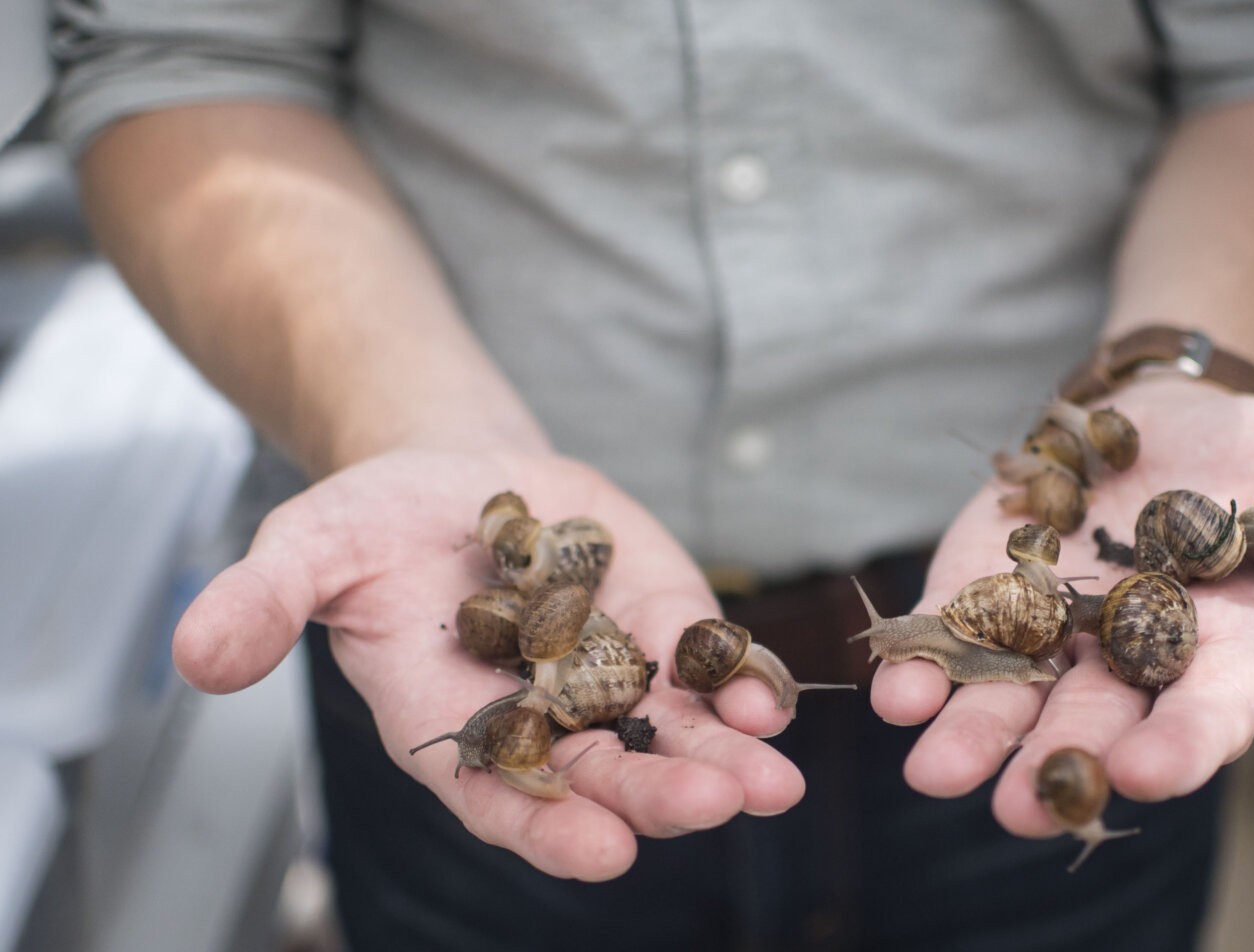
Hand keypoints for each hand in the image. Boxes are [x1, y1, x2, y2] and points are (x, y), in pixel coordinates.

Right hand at [171, 447, 803, 879]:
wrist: (453, 475)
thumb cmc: (374, 525)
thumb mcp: (308, 548)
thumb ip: (264, 603)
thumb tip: (196, 655)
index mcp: (450, 726)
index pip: (501, 797)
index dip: (548, 828)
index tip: (602, 852)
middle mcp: (538, 721)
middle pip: (603, 780)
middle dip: (657, 796)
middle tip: (713, 805)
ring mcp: (609, 678)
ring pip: (670, 736)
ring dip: (722, 761)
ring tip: (769, 781)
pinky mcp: (659, 625)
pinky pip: (705, 668)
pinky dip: (739, 687)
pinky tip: (770, 701)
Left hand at [869, 376, 1253, 836]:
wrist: (1162, 417)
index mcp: (1225, 646)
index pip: (1211, 707)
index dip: (1187, 739)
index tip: (1156, 769)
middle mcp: (1132, 660)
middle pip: (1096, 725)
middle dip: (1059, 766)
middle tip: (1021, 807)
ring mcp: (1050, 634)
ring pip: (1009, 702)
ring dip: (971, 738)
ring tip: (934, 768)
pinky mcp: (985, 595)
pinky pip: (950, 642)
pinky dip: (922, 668)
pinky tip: (895, 689)